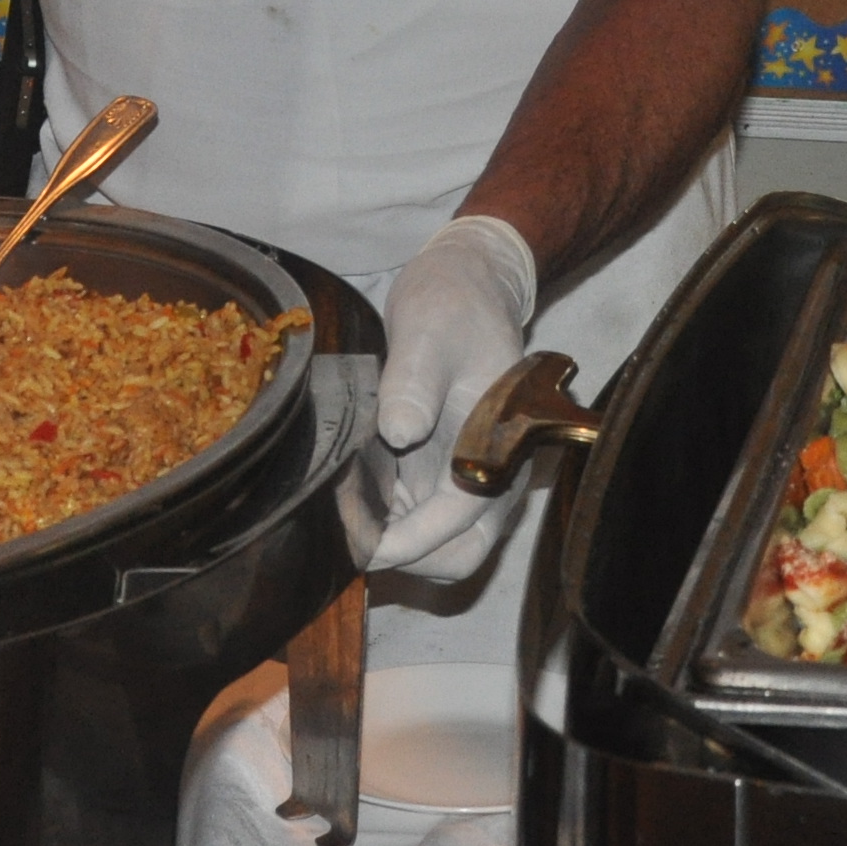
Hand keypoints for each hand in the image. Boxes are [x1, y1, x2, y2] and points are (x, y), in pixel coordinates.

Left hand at [363, 216, 539, 576]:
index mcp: (499, 448)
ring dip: (397, 544)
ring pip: (441, 546)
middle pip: (460, 554)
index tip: (360, 543)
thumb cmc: (452, 307)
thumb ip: (414, 381)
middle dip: (408, 557)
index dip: (410, 543)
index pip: (460, 522)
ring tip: (347, 514)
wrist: (464, 287)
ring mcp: (467, 477)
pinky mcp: (442, 472)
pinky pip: (422, 521)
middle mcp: (491, 475)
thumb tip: (400, 431)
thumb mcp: (427, 332)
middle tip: (351, 533)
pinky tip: (353, 497)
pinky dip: (390, 524)